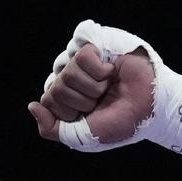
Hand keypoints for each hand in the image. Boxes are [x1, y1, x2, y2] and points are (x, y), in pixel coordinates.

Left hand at [29, 44, 153, 143]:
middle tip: (103, 100)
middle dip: (82, 101)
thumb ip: (52, 129)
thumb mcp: (81, 137)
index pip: (47, 100)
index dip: (70, 112)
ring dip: (92, 87)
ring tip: (109, 86)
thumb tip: (32, 105)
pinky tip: (111, 71)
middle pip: (55, 88)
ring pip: (66, 72)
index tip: (91, 114)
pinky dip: (100, 70)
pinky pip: (82, 56)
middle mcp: (70, 77)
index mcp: (65, 98)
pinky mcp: (96, 43)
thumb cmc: (119, 122)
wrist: (149, 110)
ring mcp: (81, 59)